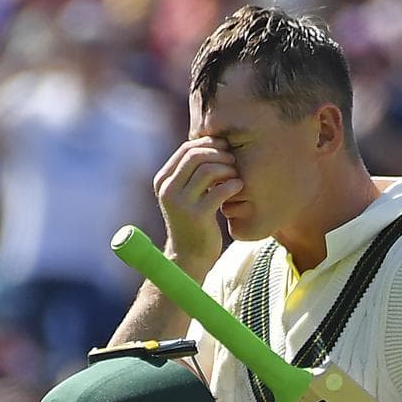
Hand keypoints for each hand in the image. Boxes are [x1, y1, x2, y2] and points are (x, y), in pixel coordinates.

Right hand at [152, 137, 243, 270]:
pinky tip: (239, 187)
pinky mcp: (197, 216)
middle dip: (219, 154)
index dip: (209, 144)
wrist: (189, 258)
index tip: (225, 148)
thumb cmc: (193, 222)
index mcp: (163, 180)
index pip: (186, 149)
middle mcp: (167, 189)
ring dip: (227, 168)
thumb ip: (192, 173)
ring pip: (208, 169)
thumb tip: (211, 143)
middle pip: (196, 155)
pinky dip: (233, 184)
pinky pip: (220, 190)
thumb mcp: (186, 195)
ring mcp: (181, 203)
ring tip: (236, 175)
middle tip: (234, 161)